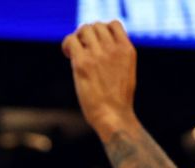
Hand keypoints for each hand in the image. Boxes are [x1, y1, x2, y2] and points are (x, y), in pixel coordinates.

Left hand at [62, 21, 137, 136]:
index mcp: (127, 50)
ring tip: (73, 53)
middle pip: (96, 26)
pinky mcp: (83, 63)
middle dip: (86, 34)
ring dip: (76, 38)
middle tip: (81, 50)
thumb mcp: (125, 73)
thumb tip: (102, 54)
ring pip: (84, 30)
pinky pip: (71, 40)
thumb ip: (116, 58)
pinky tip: (68, 55)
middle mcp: (114, 48)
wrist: (113, 115)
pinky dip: (67, 44)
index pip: (114, 24)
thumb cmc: (117, 101)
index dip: (102, 30)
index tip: (96, 44)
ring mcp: (98, 54)